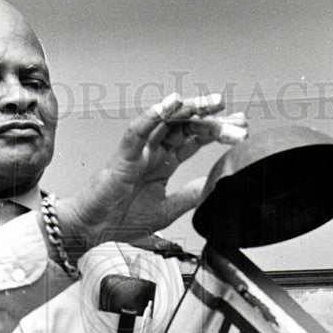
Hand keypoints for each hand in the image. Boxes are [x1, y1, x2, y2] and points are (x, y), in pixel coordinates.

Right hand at [54, 93, 246, 251]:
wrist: (91, 229)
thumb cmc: (120, 219)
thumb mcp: (166, 210)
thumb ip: (189, 196)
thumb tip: (213, 186)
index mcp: (163, 163)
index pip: (195, 141)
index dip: (218, 132)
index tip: (241, 130)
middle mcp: (153, 152)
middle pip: (186, 127)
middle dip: (213, 120)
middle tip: (238, 119)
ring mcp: (139, 151)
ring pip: (166, 121)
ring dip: (190, 109)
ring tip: (213, 103)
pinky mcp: (123, 156)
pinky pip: (138, 130)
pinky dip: (153, 115)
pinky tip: (171, 104)